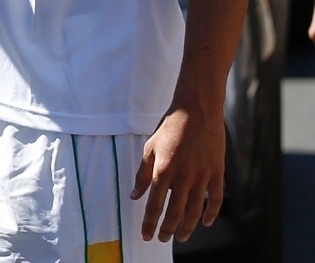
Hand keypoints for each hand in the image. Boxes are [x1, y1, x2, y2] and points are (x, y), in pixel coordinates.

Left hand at [134, 103, 223, 241]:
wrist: (196, 111)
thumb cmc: (170, 128)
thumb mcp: (150, 148)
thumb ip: (143, 175)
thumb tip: (134, 196)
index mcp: (163, 170)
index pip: (155, 205)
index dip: (150, 223)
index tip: (146, 236)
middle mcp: (183, 177)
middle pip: (176, 212)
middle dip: (168, 229)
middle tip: (163, 239)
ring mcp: (202, 176)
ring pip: (196, 210)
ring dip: (189, 227)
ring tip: (181, 236)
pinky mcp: (217, 173)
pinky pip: (216, 199)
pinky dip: (211, 213)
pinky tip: (206, 222)